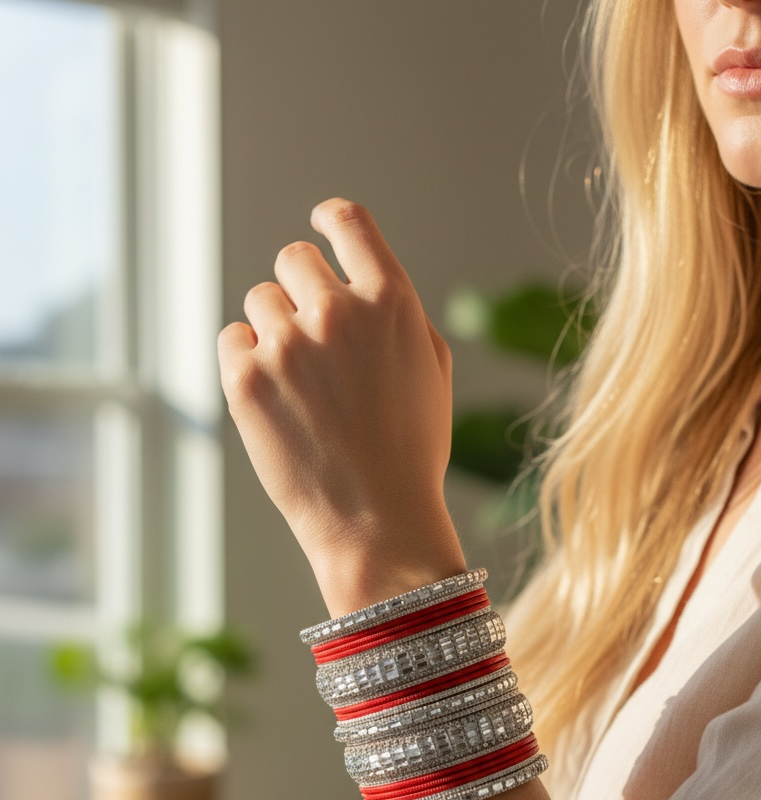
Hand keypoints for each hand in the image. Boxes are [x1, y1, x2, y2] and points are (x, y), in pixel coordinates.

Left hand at [218, 198, 465, 616]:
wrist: (375, 521)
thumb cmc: (410, 453)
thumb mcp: (431, 374)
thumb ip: (399, 316)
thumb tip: (363, 281)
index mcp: (391, 303)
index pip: (348, 224)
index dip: (329, 220)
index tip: (318, 227)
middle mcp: (338, 313)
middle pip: (294, 260)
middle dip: (300, 291)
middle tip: (310, 338)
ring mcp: (288, 345)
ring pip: (260, 302)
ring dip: (273, 330)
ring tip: (298, 385)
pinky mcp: (245, 379)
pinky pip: (232, 339)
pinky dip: (246, 361)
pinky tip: (273, 397)